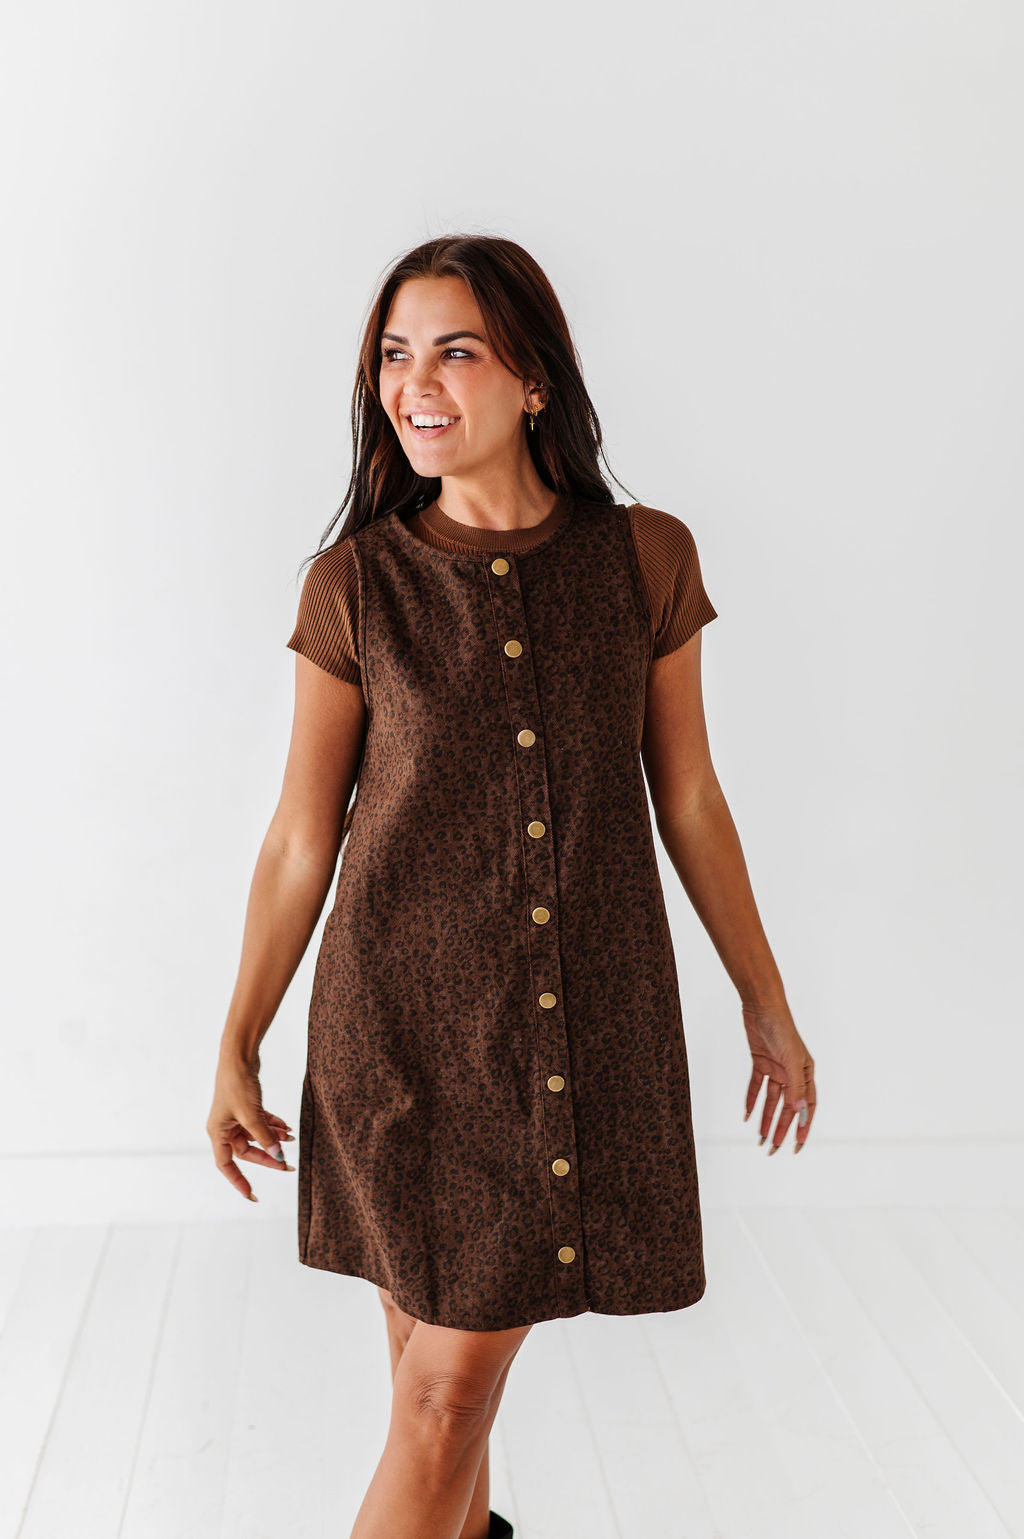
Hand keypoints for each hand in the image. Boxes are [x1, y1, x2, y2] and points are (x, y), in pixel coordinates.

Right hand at [207, 1053, 295, 1201]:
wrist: (239, 1056)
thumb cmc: (238, 1084)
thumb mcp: (252, 1114)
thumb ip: (264, 1136)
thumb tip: (278, 1156)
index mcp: (217, 1132)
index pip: (226, 1165)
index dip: (238, 1181)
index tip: (251, 1195)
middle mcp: (224, 1126)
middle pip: (247, 1151)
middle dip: (268, 1156)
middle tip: (288, 1165)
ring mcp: (234, 1116)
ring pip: (256, 1136)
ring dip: (273, 1138)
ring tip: (292, 1139)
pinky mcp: (245, 1106)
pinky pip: (259, 1123)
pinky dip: (272, 1125)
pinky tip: (287, 1128)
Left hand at [741, 1000, 815, 1153]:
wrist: (762, 1006)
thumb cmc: (782, 1028)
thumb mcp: (790, 1059)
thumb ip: (795, 1085)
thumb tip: (799, 1110)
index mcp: (806, 1073)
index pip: (806, 1106)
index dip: (802, 1126)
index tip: (797, 1145)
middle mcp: (792, 1073)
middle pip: (787, 1107)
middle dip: (781, 1128)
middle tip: (774, 1148)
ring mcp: (776, 1068)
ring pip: (771, 1100)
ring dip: (766, 1118)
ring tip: (760, 1138)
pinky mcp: (761, 1062)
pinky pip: (756, 1086)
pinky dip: (751, 1100)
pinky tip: (746, 1114)